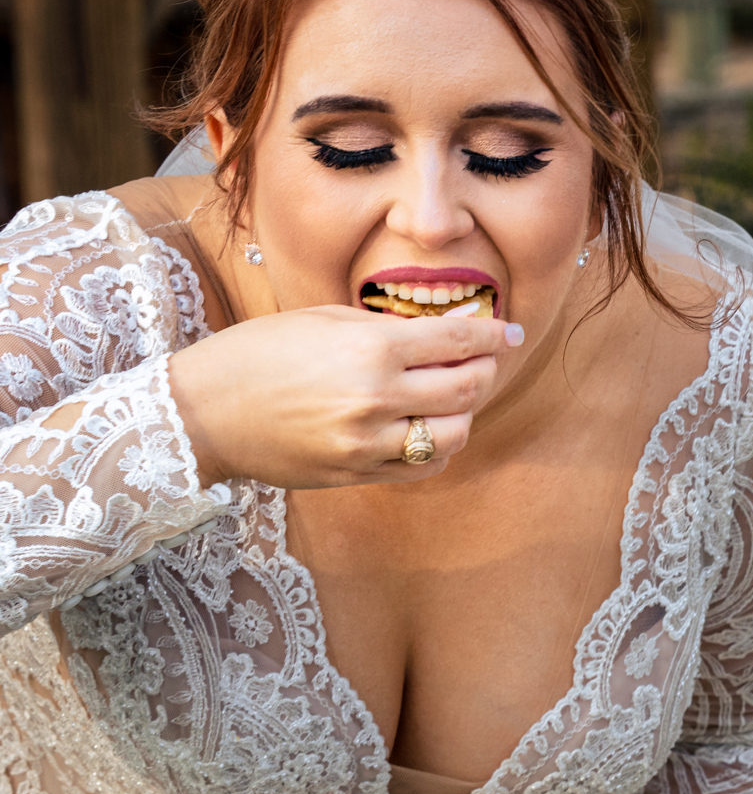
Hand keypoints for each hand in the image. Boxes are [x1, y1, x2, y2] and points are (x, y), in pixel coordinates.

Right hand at [167, 306, 520, 488]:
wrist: (202, 413)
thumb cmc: (257, 355)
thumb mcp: (322, 321)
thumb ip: (385, 329)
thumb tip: (440, 333)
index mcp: (370, 350)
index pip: (457, 340)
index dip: (492, 335)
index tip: (508, 333)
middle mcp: (376, 398)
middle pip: (467, 388)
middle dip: (485, 371)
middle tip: (483, 361)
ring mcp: (368, 443)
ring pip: (454, 434)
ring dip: (465, 413)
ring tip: (451, 396)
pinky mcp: (358, 473)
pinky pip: (422, 466)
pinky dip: (438, 448)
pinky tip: (427, 429)